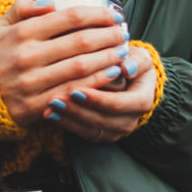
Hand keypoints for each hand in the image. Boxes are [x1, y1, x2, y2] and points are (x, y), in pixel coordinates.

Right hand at [0, 0, 137, 126]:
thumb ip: (22, 9)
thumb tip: (51, 3)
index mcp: (22, 33)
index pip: (70, 18)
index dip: (98, 15)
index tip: (114, 14)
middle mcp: (27, 56)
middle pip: (81, 42)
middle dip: (109, 36)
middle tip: (123, 33)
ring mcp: (32, 82)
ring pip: (81, 67)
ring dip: (108, 58)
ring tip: (123, 51)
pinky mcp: (36, 105)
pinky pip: (74, 91)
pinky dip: (97, 82)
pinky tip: (112, 74)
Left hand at [45, 48, 159, 142]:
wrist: (127, 77)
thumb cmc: (131, 62)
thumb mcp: (139, 58)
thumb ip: (137, 61)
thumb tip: (127, 68)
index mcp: (142, 101)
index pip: (119, 104)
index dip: (98, 99)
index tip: (76, 90)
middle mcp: (130, 120)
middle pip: (102, 119)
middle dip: (77, 110)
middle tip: (55, 99)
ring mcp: (115, 130)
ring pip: (90, 129)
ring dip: (68, 118)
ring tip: (50, 106)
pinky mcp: (100, 133)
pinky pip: (81, 133)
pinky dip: (65, 123)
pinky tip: (49, 114)